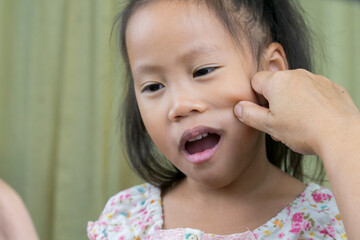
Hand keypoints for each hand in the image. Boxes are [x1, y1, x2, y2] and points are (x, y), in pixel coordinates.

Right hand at [234, 69, 359, 154]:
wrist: (341, 135)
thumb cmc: (303, 130)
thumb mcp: (269, 126)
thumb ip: (250, 114)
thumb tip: (238, 107)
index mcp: (278, 82)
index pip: (256, 81)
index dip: (256, 98)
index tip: (262, 112)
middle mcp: (297, 75)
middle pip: (277, 86)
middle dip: (275, 103)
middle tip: (278, 125)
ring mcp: (317, 80)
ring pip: (296, 90)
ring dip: (292, 104)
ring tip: (298, 126)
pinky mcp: (332, 88)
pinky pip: (315, 93)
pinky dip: (311, 104)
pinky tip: (314, 120)